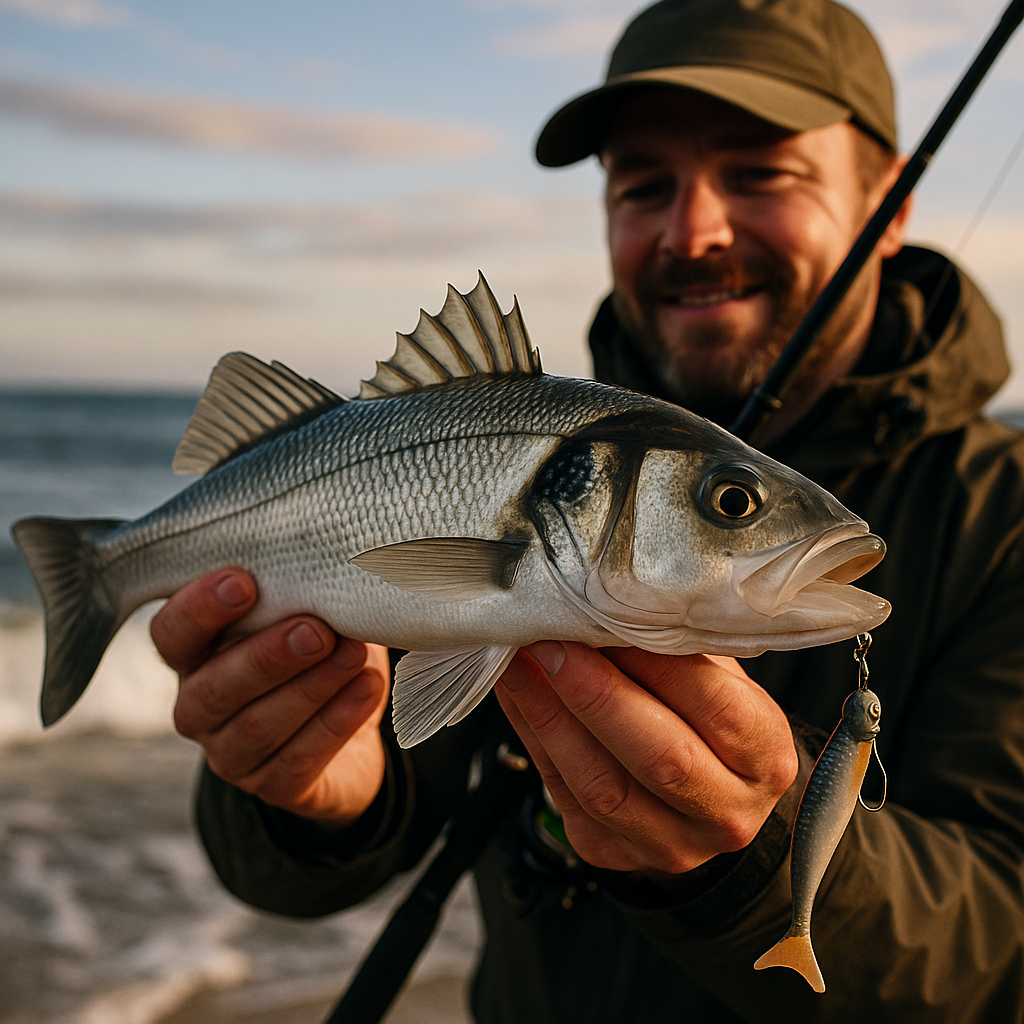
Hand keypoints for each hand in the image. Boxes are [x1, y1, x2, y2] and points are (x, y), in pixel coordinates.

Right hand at [150, 569, 389, 825]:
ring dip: (310, 687)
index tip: (244, 582)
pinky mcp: (273, 786)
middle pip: (215, 687)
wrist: (355, 726)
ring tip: (354, 655)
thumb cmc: (323, 650)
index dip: (199, 610)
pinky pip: (299, 759)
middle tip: (317, 630)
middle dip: (267, 656)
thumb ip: (304, 585)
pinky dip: (336, 721)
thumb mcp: (312, 610)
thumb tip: (335, 549)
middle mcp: (200, 706)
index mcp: (197, 654)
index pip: (171, 633)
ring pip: (258, 726)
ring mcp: (231, 753)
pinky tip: (367, 690)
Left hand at [494, 642, 797, 873]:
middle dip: (595, 693)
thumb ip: (678, 648)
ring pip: (602, 786)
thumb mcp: (717, 675)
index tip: (607, 618)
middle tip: (551, 641)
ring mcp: (669, 845)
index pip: (714, 707)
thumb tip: (613, 601)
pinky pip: (562, 793)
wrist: (703, 793)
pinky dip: (533, 736)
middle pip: (660, 757)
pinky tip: (518, 693)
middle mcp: (726, 813)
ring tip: (520, 662)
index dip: (655, 662)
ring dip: (550, 716)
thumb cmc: (709, 718)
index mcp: (764, 758)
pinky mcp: (612, 853)